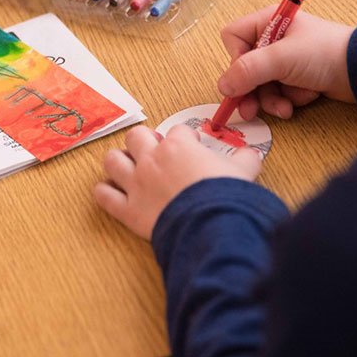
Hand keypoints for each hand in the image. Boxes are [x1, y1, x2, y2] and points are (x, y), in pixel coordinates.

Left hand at [94, 125, 262, 239]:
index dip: (186, 138)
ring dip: (118, 162)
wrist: (213, 225)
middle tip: (153, 151)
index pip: (178, 131)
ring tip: (127, 167)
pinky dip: (104, 193)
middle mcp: (152, 159)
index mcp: (179, 147)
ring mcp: (137, 183)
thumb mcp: (243, 172)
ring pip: (112, 160)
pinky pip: (104, 195)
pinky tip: (110, 192)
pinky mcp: (128, 209)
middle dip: (143, 141)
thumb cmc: (227, 196)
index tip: (191, 146)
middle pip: (136, 136)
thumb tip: (252, 154)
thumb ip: (245, 159)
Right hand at [218, 7, 355, 119]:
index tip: (246, 73)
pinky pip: (278, 92)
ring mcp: (285, 60)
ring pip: (260, 84)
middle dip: (252, 90)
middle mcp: (273, 39)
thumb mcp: (281, 59)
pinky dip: (288, 99)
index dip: (235, 58)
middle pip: (245, 67)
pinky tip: (304, 98)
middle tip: (250, 110)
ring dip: (271, 99)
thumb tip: (223, 86)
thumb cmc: (324, 53)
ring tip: (286, 107)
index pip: (233, 37)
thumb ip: (248, 71)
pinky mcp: (296, 77)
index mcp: (268, 22)